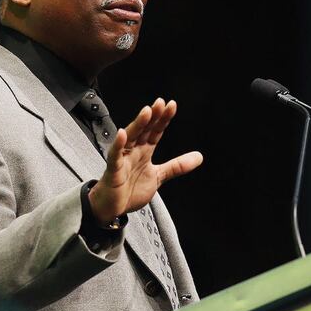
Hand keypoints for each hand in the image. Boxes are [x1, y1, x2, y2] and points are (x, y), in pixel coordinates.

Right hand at [88, 98, 202, 224]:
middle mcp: (133, 151)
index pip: (155, 131)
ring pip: (130, 138)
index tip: (172, 105)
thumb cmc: (130, 190)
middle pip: (143, 130)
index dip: (163, 119)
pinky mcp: (113, 170)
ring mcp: (122, 159)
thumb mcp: (159, 176)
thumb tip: (199, 157)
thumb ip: (177, 166)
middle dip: (152, 116)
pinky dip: (118, 145)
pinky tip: (122, 134)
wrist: (112, 208)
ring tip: (146, 112)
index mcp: (144, 151)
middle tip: (160, 103)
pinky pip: (115, 156)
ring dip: (138, 125)